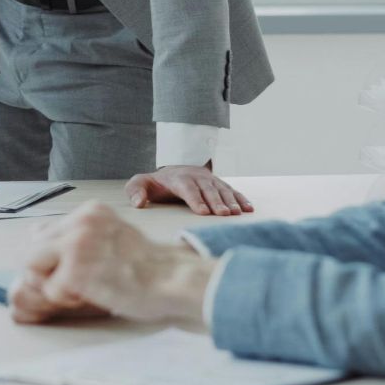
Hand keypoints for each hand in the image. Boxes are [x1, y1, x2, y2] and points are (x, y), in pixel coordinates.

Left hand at [11, 201, 214, 328]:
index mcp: (90, 212)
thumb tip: (38, 240)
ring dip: (52, 283)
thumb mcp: (113, 235)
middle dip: (45, 270)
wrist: (174, 280)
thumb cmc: (148, 266)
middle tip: (74, 283)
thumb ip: (81, 235)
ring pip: (32, 266)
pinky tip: (91, 295)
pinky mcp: (75, 271)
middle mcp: (80, 222)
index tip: (72, 269)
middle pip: (32, 248)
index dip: (51, 256)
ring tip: (83, 288)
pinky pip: (49, 290)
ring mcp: (76, 244)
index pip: (43, 231)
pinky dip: (65, 298)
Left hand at [125, 163, 252, 215]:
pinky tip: (249, 209)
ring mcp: (209, 180)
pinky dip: (241, 199)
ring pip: (222, 190)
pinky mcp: (219, 184)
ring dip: (231, 201)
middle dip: (217, 202)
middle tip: (224, 215)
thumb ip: (135, 191)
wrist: (172, 170)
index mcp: (178, 179)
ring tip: (238, 214)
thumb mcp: (140, 183)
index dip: (196, 200)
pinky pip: (232, 190)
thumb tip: (138, 203)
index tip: (204, 212)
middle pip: (208, 190)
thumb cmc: (155, 184)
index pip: (188, 189)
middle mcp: (197, 177)